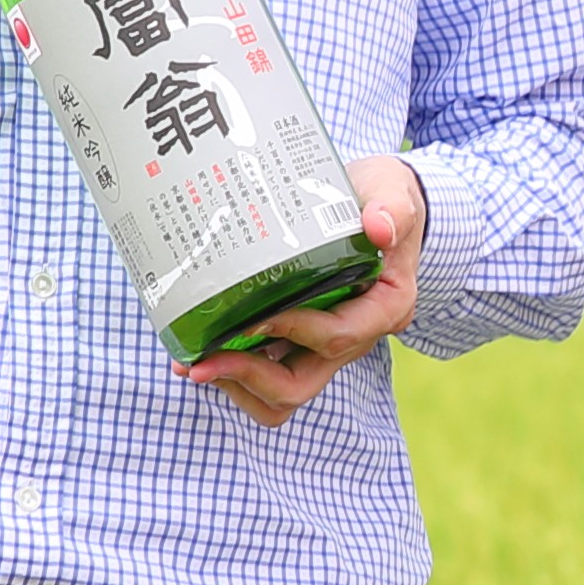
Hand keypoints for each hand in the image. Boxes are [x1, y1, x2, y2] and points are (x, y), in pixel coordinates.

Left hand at [187, 157, 427, 424]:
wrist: (373, 204)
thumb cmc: (382, 196)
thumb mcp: (392, 191)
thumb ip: (390, 207)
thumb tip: (379, 228)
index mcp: (383, 309)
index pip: (337, 336)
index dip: (292, 331)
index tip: (250, 319)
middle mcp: (355, 338)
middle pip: (300, 384)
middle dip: (248, 377)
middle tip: (200, 365)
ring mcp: (324, 345)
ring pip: (280, 394)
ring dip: (235, 385)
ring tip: (191, 364)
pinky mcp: (299, 341)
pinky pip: (267, 377)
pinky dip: (234, 373)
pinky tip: (198, 353)